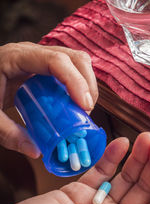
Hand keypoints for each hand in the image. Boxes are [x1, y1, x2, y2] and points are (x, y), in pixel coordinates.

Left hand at [0, 42, 97, 157]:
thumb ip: (8, 133)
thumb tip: (36, 151)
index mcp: (17, 57)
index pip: (56, 60)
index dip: (75, 81)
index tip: (85, 107)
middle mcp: (33, 52)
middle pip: (74, 58)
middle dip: (87, 84)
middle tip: (86, 112)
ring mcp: (41, 57)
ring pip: (76, 61)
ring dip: (87, 84)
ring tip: (84, 109)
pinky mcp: (45, 66)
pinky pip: (71, 69)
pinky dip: (80, 85)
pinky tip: (76, 103)